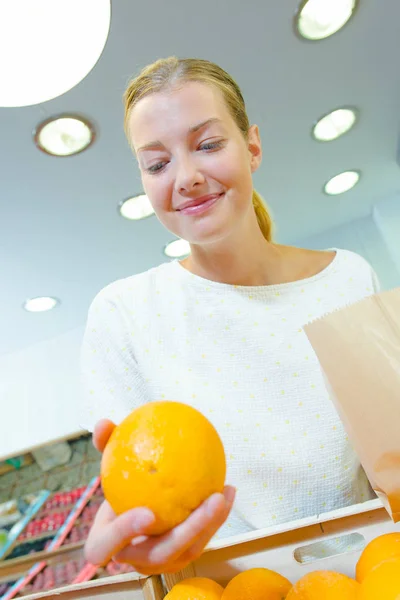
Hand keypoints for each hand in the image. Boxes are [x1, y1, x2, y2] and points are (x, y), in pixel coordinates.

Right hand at [85, 419, 234, 574]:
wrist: (128, 513)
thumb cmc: (116, 486)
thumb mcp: (108, 466)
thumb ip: (105, 447)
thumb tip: (102, 422)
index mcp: (103, 544)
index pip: (108, 544)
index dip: (126, 532)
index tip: (148, 512)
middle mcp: (132, 561)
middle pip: (161, 554)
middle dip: (190, 531)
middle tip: (212, 500)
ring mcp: (158, 563)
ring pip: (187, 551)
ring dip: (210, 524)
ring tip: (224, 494)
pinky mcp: (179, 557)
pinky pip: (200, 539)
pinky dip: (216, 517)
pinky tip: (229, 488)